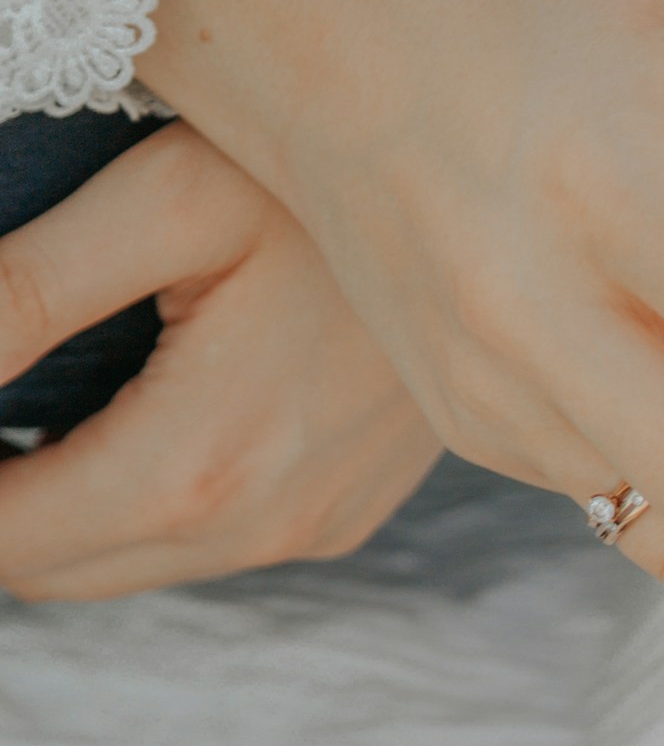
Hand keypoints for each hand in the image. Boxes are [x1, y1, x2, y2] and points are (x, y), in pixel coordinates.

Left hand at [0, 124, 437, 597]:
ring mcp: (315, 529)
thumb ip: (28, 292)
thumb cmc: (338, 173)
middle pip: (57, 572)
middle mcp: (266, 526)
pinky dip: (136, 505)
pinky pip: (202, 546)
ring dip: (59, 511)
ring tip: (20, 413)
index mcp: (205, 463)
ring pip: (127, 566)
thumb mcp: (168, 198)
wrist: (530, 202)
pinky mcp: (346, 515)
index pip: (9, 537)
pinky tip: (128, 412)